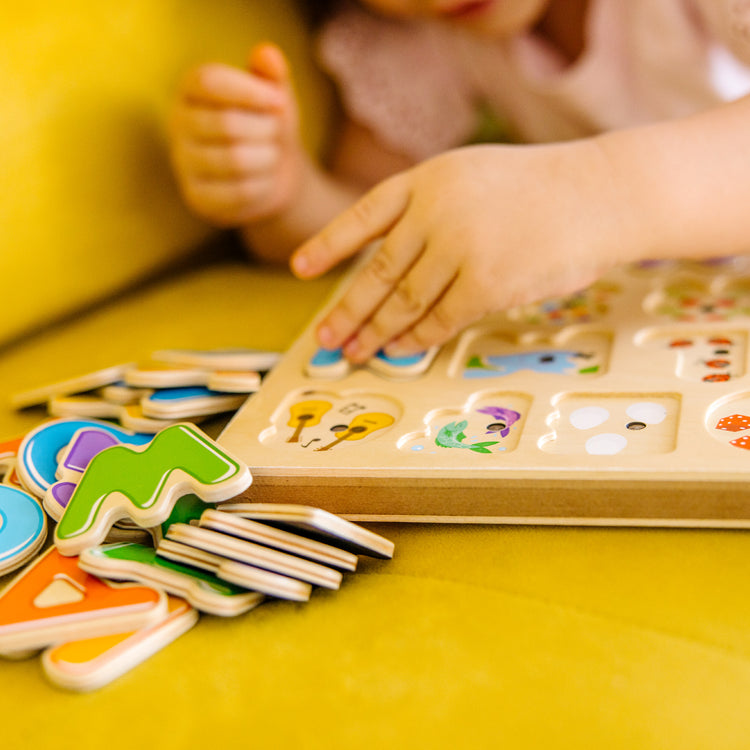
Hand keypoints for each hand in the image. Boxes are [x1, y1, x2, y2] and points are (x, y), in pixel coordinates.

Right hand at [169, 43, 304, 226]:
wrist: (272, 175)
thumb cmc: (268, 126)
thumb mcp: (275, 97)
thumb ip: (272, 74)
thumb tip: (268, 54)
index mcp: (190, 89)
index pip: (209, 81)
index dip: (249, 90)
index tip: (279, 101)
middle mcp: (177, 123)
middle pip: (227, 124)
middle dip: (265, 129)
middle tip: (276, 133)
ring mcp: (183, 163)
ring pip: (235, 160)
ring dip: (268, 158)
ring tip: (271, 155)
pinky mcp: (196, 197)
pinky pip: (239, 192)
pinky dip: (263, 185)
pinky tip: (264, 180)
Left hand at [291, 142, 631, 362]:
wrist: (599, 194)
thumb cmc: (538, 189)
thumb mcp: (472, 175)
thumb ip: (430, 210)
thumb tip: (392, 272)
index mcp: (426, 179)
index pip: (363, 215)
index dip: (328, 243)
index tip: (300, 268)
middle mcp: (434, 211)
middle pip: (375, 271)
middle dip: (347, 310)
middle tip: (325, 337)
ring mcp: (459, 247)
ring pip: (402, 301)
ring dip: (375, 332)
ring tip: (354, 352)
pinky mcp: (486, 283)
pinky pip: (439, 320)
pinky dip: (415, 339)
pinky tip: (400, 350)